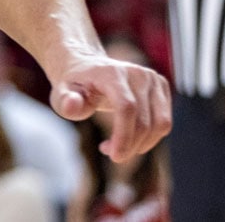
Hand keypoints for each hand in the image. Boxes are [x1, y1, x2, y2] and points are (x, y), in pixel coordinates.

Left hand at [49, 53, 171, 160]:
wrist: (86, 67)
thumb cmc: (73, 85)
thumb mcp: (60, 93)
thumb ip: (65, 102)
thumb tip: (72, 105)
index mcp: (112, 72)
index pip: (127, 108)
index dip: (124, 136)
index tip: (115, 157)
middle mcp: (137, 73)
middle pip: (144, 120)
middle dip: (129, 145)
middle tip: (109, 153)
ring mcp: (152, 79)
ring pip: (160, 124)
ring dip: (141, 144)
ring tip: (116, 145)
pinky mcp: (161, 87)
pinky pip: (163, 122)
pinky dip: (149, 137)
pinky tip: (128, 136)